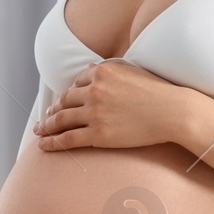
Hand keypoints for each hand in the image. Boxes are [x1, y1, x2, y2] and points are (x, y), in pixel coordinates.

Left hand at [33, 59, 192, 151]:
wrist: (173, 111)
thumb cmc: (159, 92)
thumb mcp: (132, 72)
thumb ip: (109, 71)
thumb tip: (90, 68)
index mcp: (102, 72)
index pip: (78, 82)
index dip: (69, 93)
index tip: (63, 101)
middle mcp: (94, 90)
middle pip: (65, 101)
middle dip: (53, 110)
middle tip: (46, 117)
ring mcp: (94, 113)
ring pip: (62, 120)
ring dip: (47, 126)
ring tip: (40, 132)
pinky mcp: (97, 134)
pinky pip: (68, 139)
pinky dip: (52, 142)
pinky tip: (43, 145)